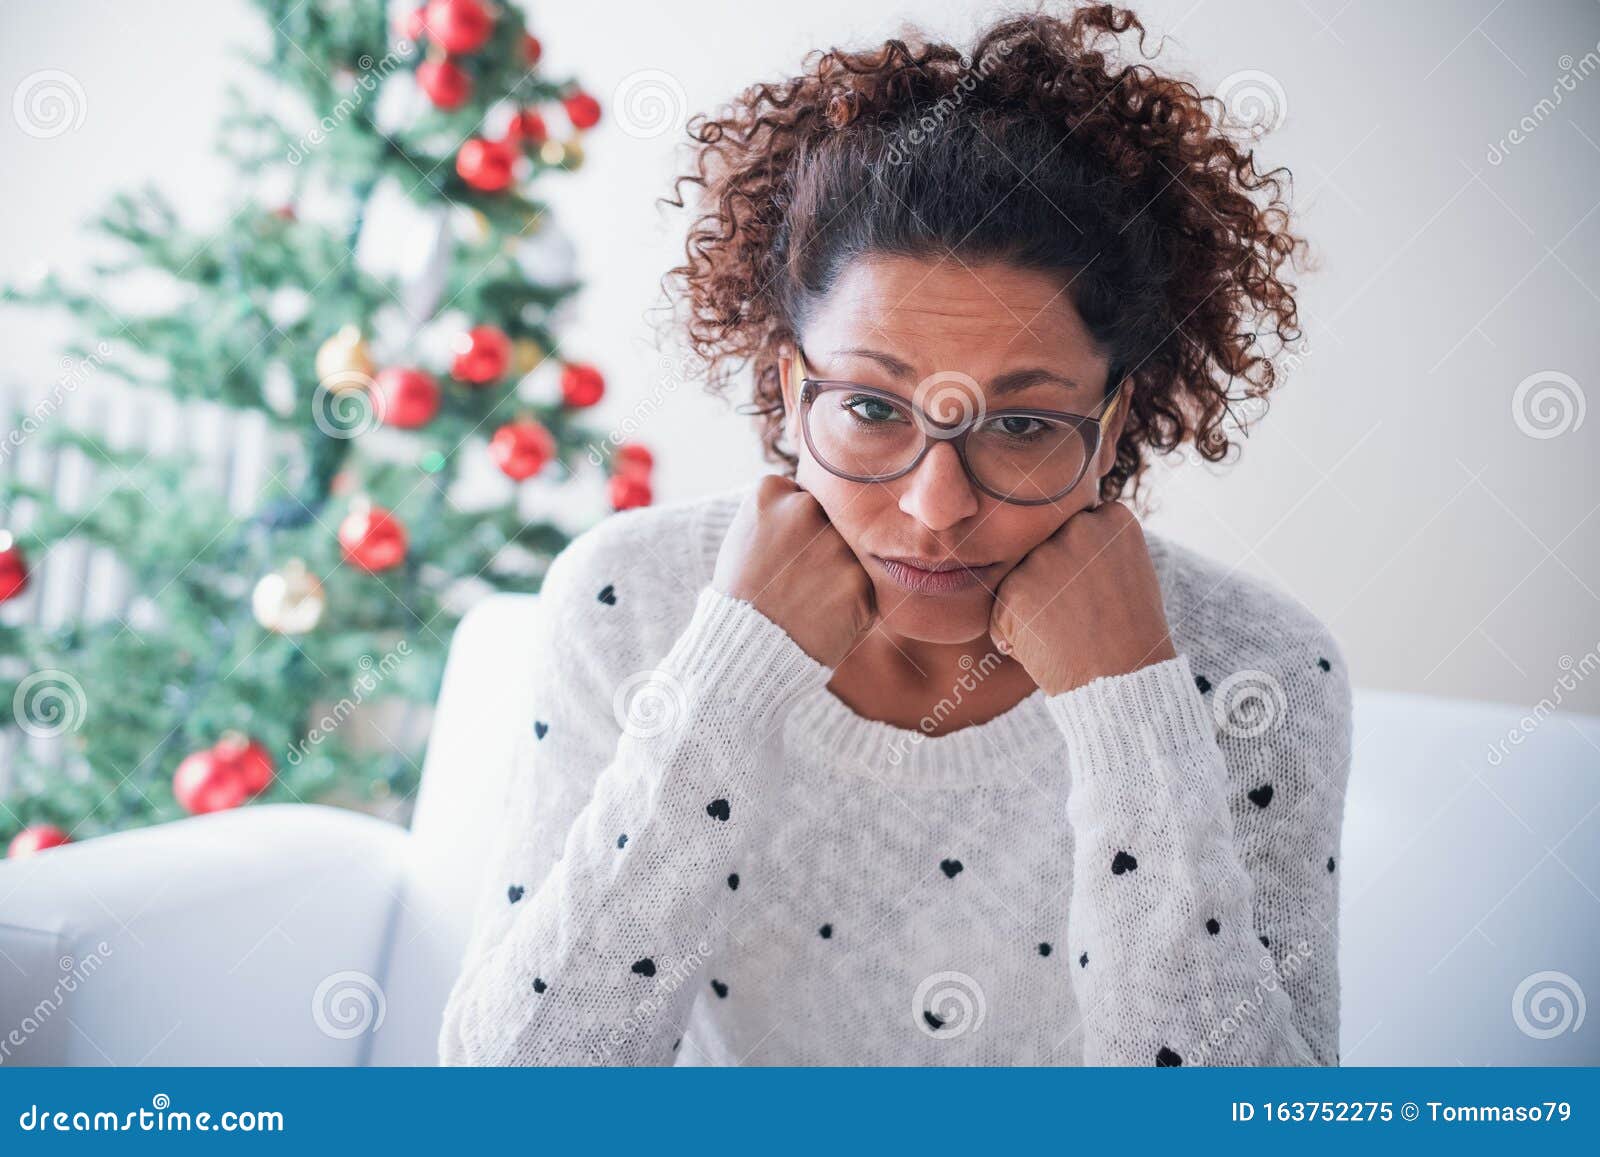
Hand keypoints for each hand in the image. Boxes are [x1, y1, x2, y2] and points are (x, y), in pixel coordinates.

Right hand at [712, 474, 876, 667]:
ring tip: (806, 605)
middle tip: (797, 583)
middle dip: (821, 550)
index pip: (802, 499)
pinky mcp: (859, 580)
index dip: (796, 533)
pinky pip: (866, 589)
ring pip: (850, 556)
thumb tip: (812, 507)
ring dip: (838, 579)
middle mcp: (805, 508)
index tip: (782, 556)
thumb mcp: (744, 539)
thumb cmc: (739, 599)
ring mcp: (834, 543)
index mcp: (770, 491)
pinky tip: (823, 620)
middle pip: (830, 522)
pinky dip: (852, 607)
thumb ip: (779, 517)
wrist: (743, 653)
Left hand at [988, 499, 1176, 695]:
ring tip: (1066, 633)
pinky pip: (1001, 610)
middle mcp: (1077, 528)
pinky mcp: (1015, 588)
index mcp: (1113, 519)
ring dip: (1032, 606)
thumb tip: (1065, 536)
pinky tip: (1047, 646)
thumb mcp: (1130, 573)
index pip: (1078, 528)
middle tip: (1079, 615)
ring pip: (1022, 578)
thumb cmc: (1131, 635)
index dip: (1082, 564)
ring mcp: (1044, 557)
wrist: (1123, 682)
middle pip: (1046, 548)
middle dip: (1053, 580)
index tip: (1097, 589)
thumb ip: (1099, 547)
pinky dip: (1013, 633)